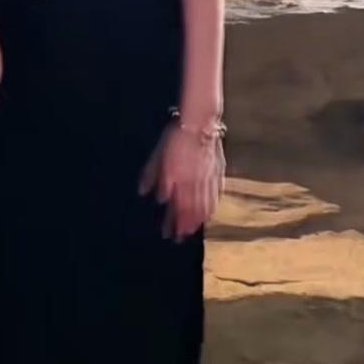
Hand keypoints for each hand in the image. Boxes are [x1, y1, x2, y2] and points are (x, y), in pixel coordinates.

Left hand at [138, 124, 225, 240]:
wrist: (200, 124)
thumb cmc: (175, 137)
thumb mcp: (158, 155)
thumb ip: (152, 174)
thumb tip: (145, 193)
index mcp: (178, 181)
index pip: (175, 208)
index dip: (170, 222)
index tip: (166, 234)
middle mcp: (194, 185)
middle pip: (190, 212)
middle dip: (184, 227)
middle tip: (179, 239)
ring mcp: (208, 180)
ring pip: (204, 207)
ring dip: (197, 221)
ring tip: (192, 231)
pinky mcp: (218, 174)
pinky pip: (216, 196)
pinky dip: (212, 207)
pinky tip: (209, 213)